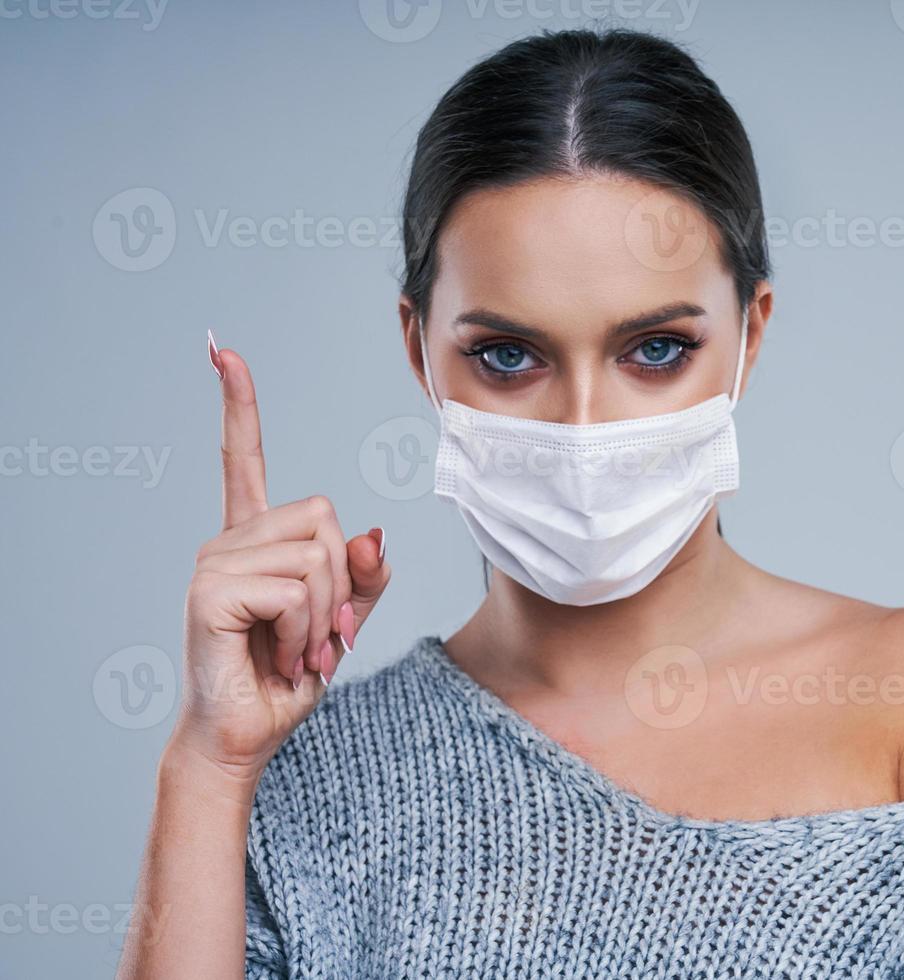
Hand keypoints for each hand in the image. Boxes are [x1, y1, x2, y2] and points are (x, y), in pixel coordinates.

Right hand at [169, 334, 390, 784]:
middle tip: (318, 635)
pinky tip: (280, 655)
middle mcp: (228, 541)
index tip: (221, 350)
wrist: (248, 733)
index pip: (244, 458)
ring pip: (318, 557)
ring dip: (326, 616)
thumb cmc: (289, 676)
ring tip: (297, 649)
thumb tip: (373, 534)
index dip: (239, 404)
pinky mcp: (211, 591)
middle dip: (343, 585)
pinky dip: (306, 630)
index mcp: (255, 539)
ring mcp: (214, 562)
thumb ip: (364, 577)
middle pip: (326, 519)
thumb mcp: (345, 620)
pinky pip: (297, 588)